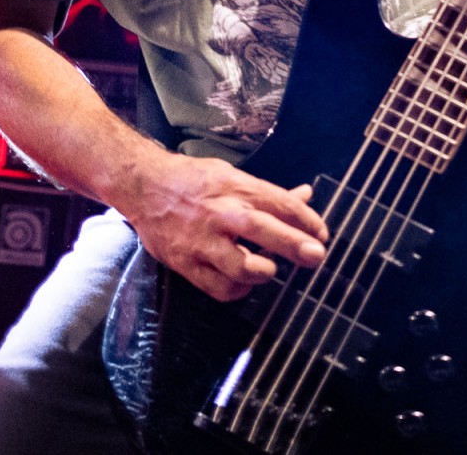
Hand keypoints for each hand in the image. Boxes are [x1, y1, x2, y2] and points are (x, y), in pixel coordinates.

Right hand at [126, 152, 328, 301]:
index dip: (306, 220)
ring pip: (241, 266)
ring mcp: (202, 240)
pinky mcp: (185, 263)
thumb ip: (268, 193)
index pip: (280, 203)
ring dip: (264, 271)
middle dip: (295, 245)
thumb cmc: (193, 179)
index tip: (321, 234)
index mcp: (235, 187)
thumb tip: (305, 196)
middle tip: (316, 256)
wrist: (144, 185)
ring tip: (270, 269)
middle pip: (264, 230)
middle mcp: (220, 213)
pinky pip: (219, 287)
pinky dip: (237, 290)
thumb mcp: (232, 176)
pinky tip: (244, 283)